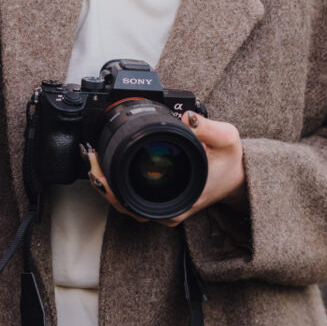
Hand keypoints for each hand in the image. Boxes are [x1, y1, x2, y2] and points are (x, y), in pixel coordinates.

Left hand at [82, 111, 245, 226]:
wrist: (238, 177)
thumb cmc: (231, 162)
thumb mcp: (227, 139)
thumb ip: (208, 127)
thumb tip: (186, 116)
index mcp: (181, 199)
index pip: (138, 201)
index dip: (112, 186)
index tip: (97, 167)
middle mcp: (170, 209)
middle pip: (124, 204)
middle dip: (101, 181)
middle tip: (88, 157)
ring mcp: (164, 208)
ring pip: (125, 203)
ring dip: (105, 183)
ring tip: (90, 159)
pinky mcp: (161, 201)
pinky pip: (132, 197)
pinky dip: (115, 183)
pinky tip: (105, 164)